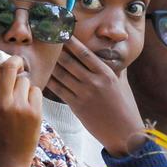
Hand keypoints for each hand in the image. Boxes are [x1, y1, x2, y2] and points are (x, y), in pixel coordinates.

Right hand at [0, 52, 42, 166]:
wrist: (9, 160)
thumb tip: (2, 68)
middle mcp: (1, 104)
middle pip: (9, 69)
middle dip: (15, 62)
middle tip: (17, 63)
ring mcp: (18, 108)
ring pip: (24, 81)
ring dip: (24, 86)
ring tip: (20, 102)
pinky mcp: (34, 113)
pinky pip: (36, 91)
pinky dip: (33, 95)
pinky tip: (29, 108)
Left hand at [45, 39, 146, 155]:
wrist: (125, 134)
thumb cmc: (126, 107)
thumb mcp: (123, 84)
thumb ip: (115, 69)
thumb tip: (110, 55)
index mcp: (106, 73)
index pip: (84, 52)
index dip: (71, 42)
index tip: (62, 32)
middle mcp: (94, 81)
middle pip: (69, 61)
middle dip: (56, 50)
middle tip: (45, 40)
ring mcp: (84, 94)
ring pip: (61, 75)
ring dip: (50, 65)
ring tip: (40, 56)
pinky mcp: (77, 107)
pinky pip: (59, 90)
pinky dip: (50, 81)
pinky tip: (43, 75)